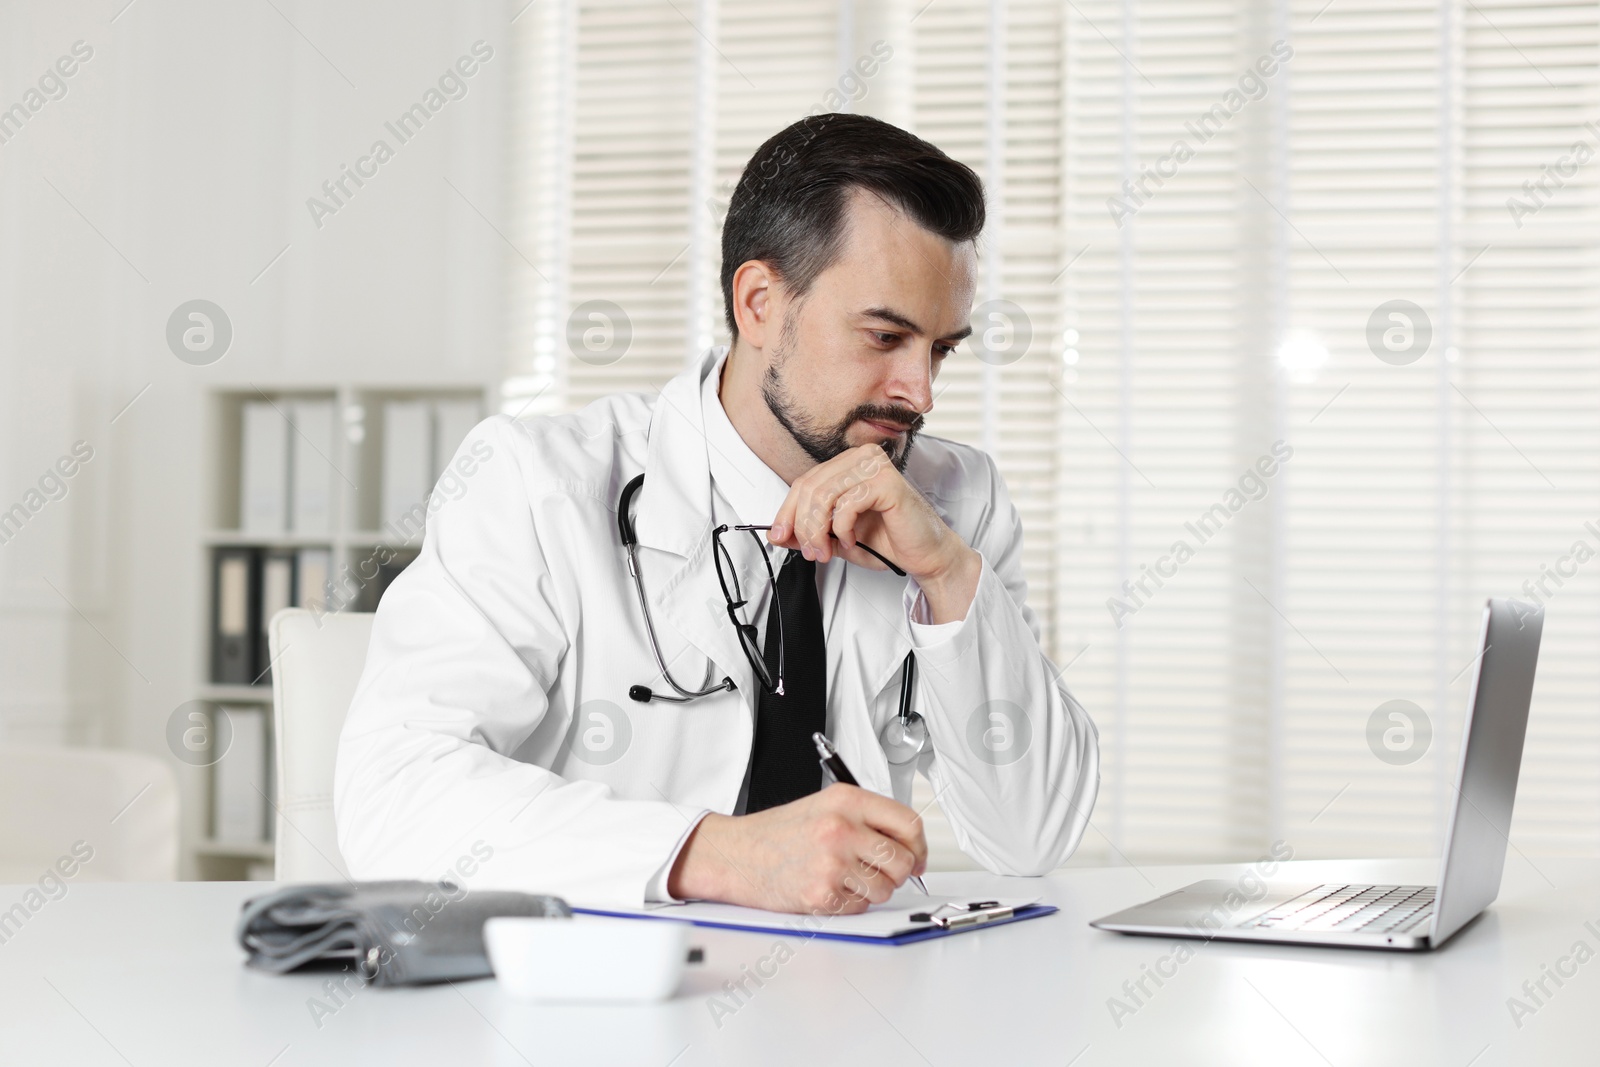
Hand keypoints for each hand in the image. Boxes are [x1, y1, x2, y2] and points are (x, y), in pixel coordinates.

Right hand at [666, 784, 927, 914]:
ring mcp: (832, 863)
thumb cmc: (779, 832)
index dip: (920, 846)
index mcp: (847, 801)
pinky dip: (850, 903)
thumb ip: (867, 817)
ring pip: (885, 889)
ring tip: (845, 878)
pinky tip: (829, 888)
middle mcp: (842, 828)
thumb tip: (909, 843)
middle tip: (881, 871)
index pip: (909, 823)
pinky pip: (860, 907)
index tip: (917, 856)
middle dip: (898, 872)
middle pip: (903, 860)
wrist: (738, 854)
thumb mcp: (825, 805)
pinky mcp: (822, 894)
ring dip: (872, 890)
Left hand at [768, 443, 981, 622]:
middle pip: (810, 487)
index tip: (779, 537)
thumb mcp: (837, 538)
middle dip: (803, 526)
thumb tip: (777, 533)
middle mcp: (861, 458)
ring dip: (818, 530)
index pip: (804, 482)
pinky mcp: (886, 482)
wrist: (925, 556)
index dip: (787, 512)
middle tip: (811, 552)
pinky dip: (843, 528)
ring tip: (827, 551)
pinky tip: (852, 540)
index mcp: (848, 464)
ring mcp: (875, 466)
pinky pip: (847, 503)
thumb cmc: (888, 541)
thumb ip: (809, 532)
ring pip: (824, 495)